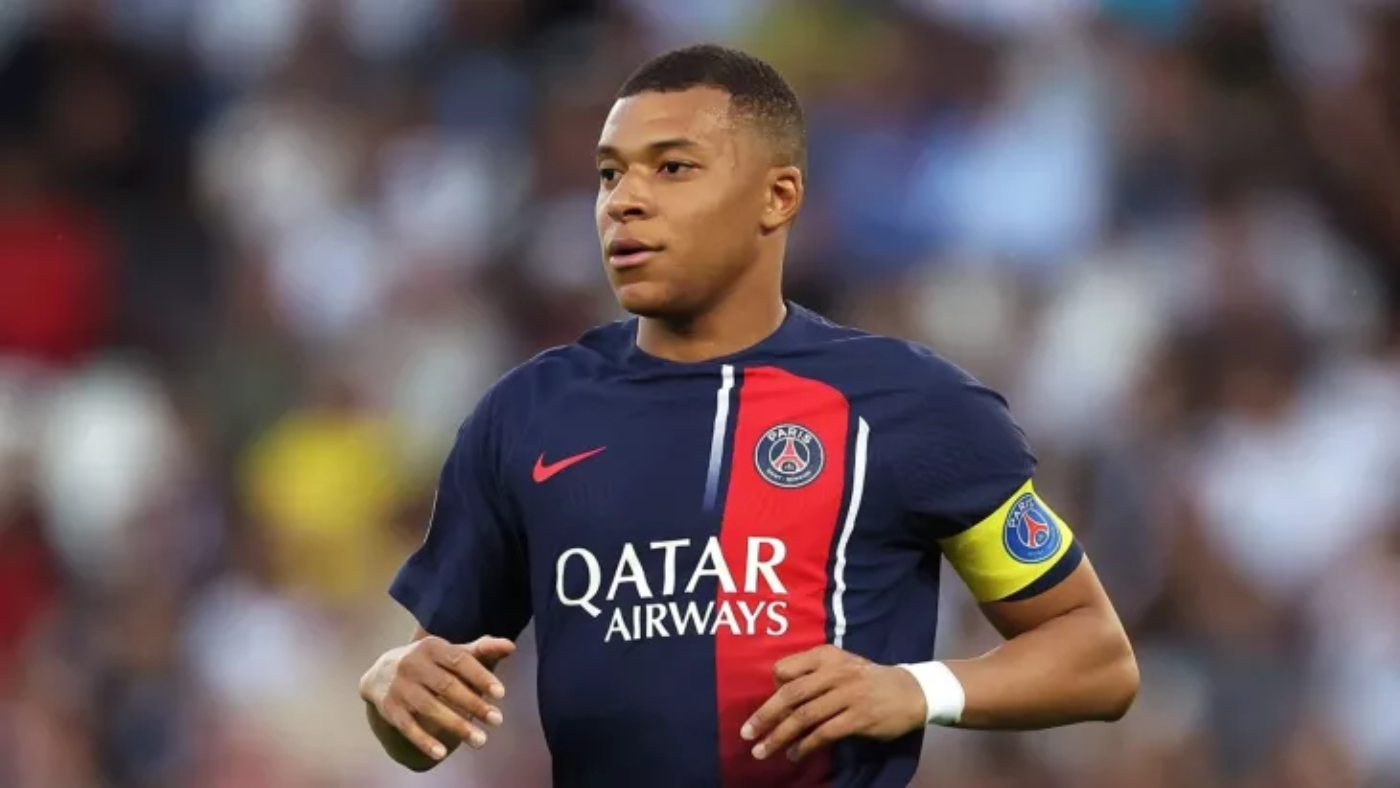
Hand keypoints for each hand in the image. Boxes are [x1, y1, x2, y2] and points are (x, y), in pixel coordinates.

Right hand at [359, 635, 515, 761]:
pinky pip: (407, 727)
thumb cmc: (430, 663)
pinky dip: (423, 740)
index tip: (501, 694)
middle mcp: (413, 664)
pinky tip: (441, 753)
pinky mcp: (389, 708)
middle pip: (447, 686)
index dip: (480, 676)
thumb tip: (511, 646)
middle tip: (497, 720)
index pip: (460, 661)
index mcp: (433, 647)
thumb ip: (481, 650)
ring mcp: (400, 687)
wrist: (381, 672)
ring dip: (456, 725)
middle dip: (474, 704)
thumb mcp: (450, 652)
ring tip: (480, 740)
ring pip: (430, 707)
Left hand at [740, 645, 926, 761]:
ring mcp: (847, 695)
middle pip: (790, 694)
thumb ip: (811, 674)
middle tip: (747, 733)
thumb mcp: (840, 665)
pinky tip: (794, 754)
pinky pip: (824, 733)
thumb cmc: (867, 679)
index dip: (771, 688)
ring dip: (779, 736)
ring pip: (804, 717)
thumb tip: (778, 694)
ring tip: (763, 751)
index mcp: (826, 656)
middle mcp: (834, 672)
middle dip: (765, 716)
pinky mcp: (859, 717)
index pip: (785, 669)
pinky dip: (805, 746)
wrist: (910, 691)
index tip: (767, 707)